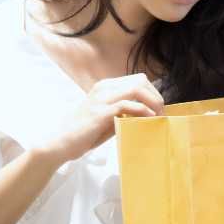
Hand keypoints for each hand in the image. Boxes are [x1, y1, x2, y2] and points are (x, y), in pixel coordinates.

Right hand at [33, 73, 164, 165]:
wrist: (60, 144)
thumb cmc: (85, 133)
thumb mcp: (108, 117)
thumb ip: (125, 112)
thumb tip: (149, 113)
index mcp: (106, 86)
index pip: (138, 80)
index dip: (153, 93)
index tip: (160, 108)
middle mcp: (104, 88)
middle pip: (141, 81)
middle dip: (156, 96)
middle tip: (162, 113)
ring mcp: (102, 98)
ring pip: (137, 89)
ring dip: (153, 102)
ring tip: (158, 117)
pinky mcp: (101, 112)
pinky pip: (128, 105)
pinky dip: (143, 111)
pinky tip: (149, 119)